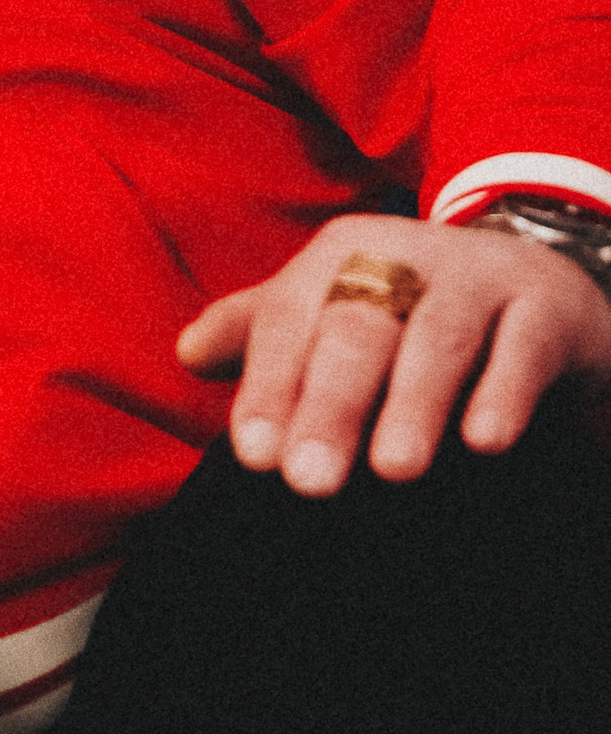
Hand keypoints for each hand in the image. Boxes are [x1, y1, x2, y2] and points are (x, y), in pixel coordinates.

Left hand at [178, 215, 610, 495]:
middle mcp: (405, 255)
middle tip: (309, 481)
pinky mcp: (546, 307)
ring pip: (439, 335)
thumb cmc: (410, 308)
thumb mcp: (333, 307)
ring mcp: (479, 277)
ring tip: (394, 470)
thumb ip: (259, 330)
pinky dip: (504, 391)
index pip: (292, 317)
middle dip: (331, 403)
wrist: (534, 282)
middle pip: (358, 327)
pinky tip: (485, 442)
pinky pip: (524, 345)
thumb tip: (187, 353)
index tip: (255, 456)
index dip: (270, 384)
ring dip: (414, 402)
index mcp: (340, 253)